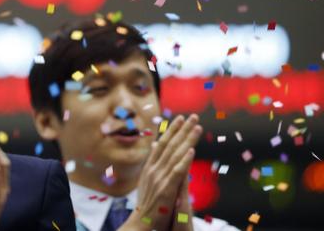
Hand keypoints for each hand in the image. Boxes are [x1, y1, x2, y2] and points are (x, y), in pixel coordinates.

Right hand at [122, 114, 201, 230]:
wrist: (140, 224)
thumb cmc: (147, 205)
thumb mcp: (148, 180)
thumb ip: (153, 162)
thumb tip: (154, 144)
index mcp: (150, 167)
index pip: (162, 144)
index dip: (172, 130)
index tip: (180, 119)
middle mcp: (153, 169)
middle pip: (169, 145)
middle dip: (182, 130)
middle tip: (192, 116)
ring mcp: (159, 178)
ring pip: (175, 154)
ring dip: (187, 139)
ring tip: (197, 127)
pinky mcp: (166, 188)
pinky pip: (177, 171)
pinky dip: (184, 160)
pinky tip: (191, 150)